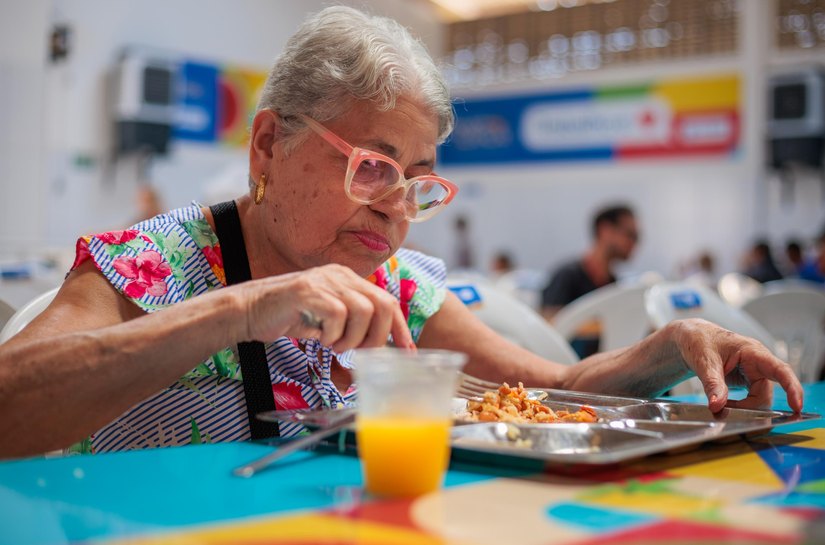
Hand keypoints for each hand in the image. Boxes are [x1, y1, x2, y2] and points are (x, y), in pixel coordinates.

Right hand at [241, 264, 413, 351]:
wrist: (247, 311)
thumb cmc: (286, 317)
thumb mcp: (326, 319)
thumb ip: (350, 324)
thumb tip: (378, 346)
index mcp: (348, 279)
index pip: (387, 301)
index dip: (400, 328)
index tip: (406, 351)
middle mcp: (340, 275)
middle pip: (382, 304)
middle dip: (377, 336)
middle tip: (359, 352)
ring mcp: (324, 281)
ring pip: (364, 310)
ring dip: (353, 337)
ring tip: (333, 345)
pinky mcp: (308, 292)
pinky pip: (338, 315)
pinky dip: (333, 334)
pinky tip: (319, 338)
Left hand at [670, 319, 803, 412]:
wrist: (691, 338)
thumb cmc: (700, 340)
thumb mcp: (704, 361)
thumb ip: (712, 384)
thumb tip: (717, 405)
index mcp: (753, 352)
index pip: (780, 370)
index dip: (791, 388)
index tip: (796, 405)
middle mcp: (758, 363)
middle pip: (766, 392)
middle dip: (751, 407)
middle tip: (727, 411)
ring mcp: (753, 373)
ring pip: (759, 398)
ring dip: (744, 408)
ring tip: (721, 405)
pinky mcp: (747, 381)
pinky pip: (751, 399)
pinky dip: (740, 406)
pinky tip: (725, 404)